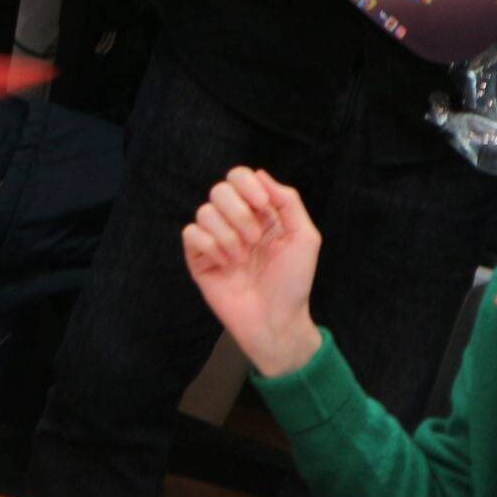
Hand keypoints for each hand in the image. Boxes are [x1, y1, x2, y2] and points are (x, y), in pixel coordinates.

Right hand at [181, 167, 325, 376]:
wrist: (275, 321)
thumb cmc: (293, 283)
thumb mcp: (305, 237)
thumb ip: (288, 201)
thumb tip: (260, 174)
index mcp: (260, 213)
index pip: (240, 177)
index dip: (247, 185)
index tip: (262, 206)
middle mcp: (235, 222)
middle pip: (219, 190)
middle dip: (238, 213)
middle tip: (255, 239)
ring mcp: (215, 241)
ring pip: (204, 211)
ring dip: (227, 235)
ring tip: (241, 259)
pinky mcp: (198, 259)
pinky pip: (191, 233)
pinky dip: (210, 247)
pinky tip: (225, 265)